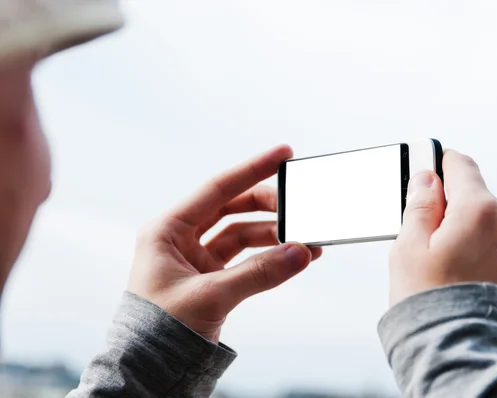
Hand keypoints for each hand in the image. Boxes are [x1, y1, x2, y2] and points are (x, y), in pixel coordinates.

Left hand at [127, 145, 321, 342]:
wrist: (149, 371)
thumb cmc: (159, 332)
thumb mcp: (210, 297)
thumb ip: (258, 274)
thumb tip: (300, 253)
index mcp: (167, 230)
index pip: (217, 189)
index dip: (252, 169)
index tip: (283, 154)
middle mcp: (181, 238)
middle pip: (233, 207)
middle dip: (268, 206)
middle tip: (299, 207)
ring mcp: (197, 258)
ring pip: (242, 234)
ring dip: (274, 235)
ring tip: (306, 241)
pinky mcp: (210, 278)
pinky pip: (245, 259)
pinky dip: (268, 257)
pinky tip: (293, 257)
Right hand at [389, 150, 496, 306]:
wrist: (460, 354)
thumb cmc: (430, 304)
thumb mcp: (408, 247)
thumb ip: (419, 205)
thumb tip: (426, 179)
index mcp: (480, 212)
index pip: (461, 165)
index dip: (437, 163)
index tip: (423, 170)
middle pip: (474, 195)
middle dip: (448, 205)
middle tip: (422, 232)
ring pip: (487, 221)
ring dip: (465, 228)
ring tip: (441, 260)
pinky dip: (481, 249)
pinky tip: (459, 272)